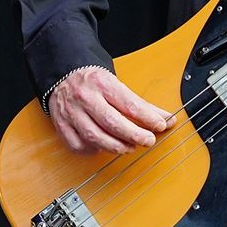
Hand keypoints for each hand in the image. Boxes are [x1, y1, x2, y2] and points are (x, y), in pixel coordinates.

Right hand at [48, 67, 169, 153]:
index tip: (161, 125)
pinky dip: (93, 150)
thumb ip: (140, 103)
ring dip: (116, 146)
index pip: (129, 104)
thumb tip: (165, 119)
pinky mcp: (62, 126)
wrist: (63, 76)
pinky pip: (78, 145)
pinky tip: (104, 147)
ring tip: (130, 147)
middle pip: (112, 122)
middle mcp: (85, 97)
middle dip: (134, 135)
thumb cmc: (94, 82)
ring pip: (95, 136)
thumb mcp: (116, 84)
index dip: (147, 117)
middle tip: (148, 141)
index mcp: (102, 83)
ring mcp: (71, 113)